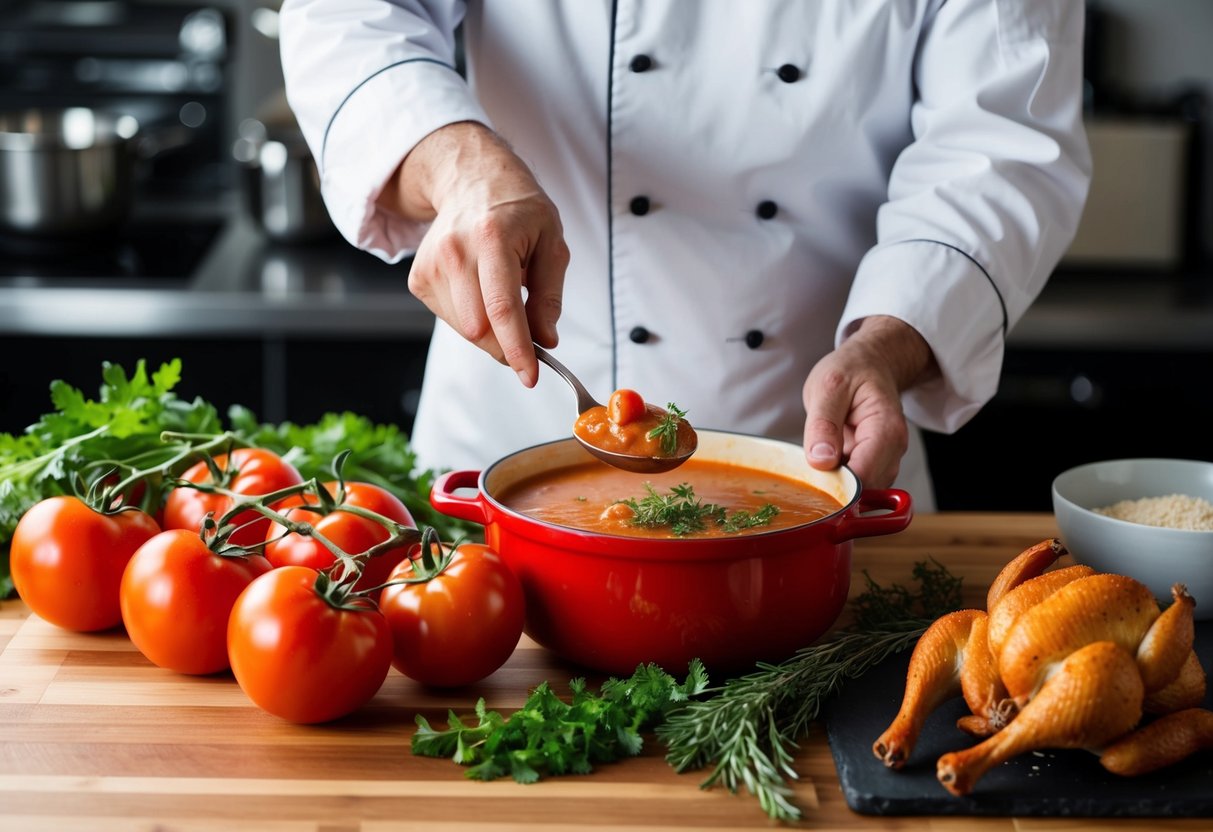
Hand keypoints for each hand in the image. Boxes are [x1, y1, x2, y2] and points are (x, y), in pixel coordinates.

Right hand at [380, 121, 569, 385]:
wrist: (471, 181)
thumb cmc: (517, 211)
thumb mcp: (552, 242)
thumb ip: (550, 295)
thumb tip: (546, 339)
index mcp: (493, 237)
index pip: (502, 308)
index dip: (517, 348)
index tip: (530, 375)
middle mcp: (455, 251)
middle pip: (480, 327)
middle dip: (508, 344)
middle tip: (530, 338)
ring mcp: (432, 265)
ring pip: (465, 329)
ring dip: (491, 331)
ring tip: (503, 295)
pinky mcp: (418, 279)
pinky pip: (451, 320)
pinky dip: (473, 320)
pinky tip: (481, 291)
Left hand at [801, 316, 937, 488]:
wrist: (870, 363)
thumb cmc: (852, 370)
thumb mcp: (829, 387)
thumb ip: (823, 424)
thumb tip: (821, 461)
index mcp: (886, 430)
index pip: (865, 477)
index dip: (837, 487)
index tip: (811, 481)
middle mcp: (893, 450)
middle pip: (866, 491)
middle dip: (835, 489)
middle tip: (808, 469)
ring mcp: (885, 460)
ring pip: (862, 493)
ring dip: (835, 486)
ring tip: (816, 459)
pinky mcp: (874, 464)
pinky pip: (856, 485)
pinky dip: (838, 481)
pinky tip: (824, 463)